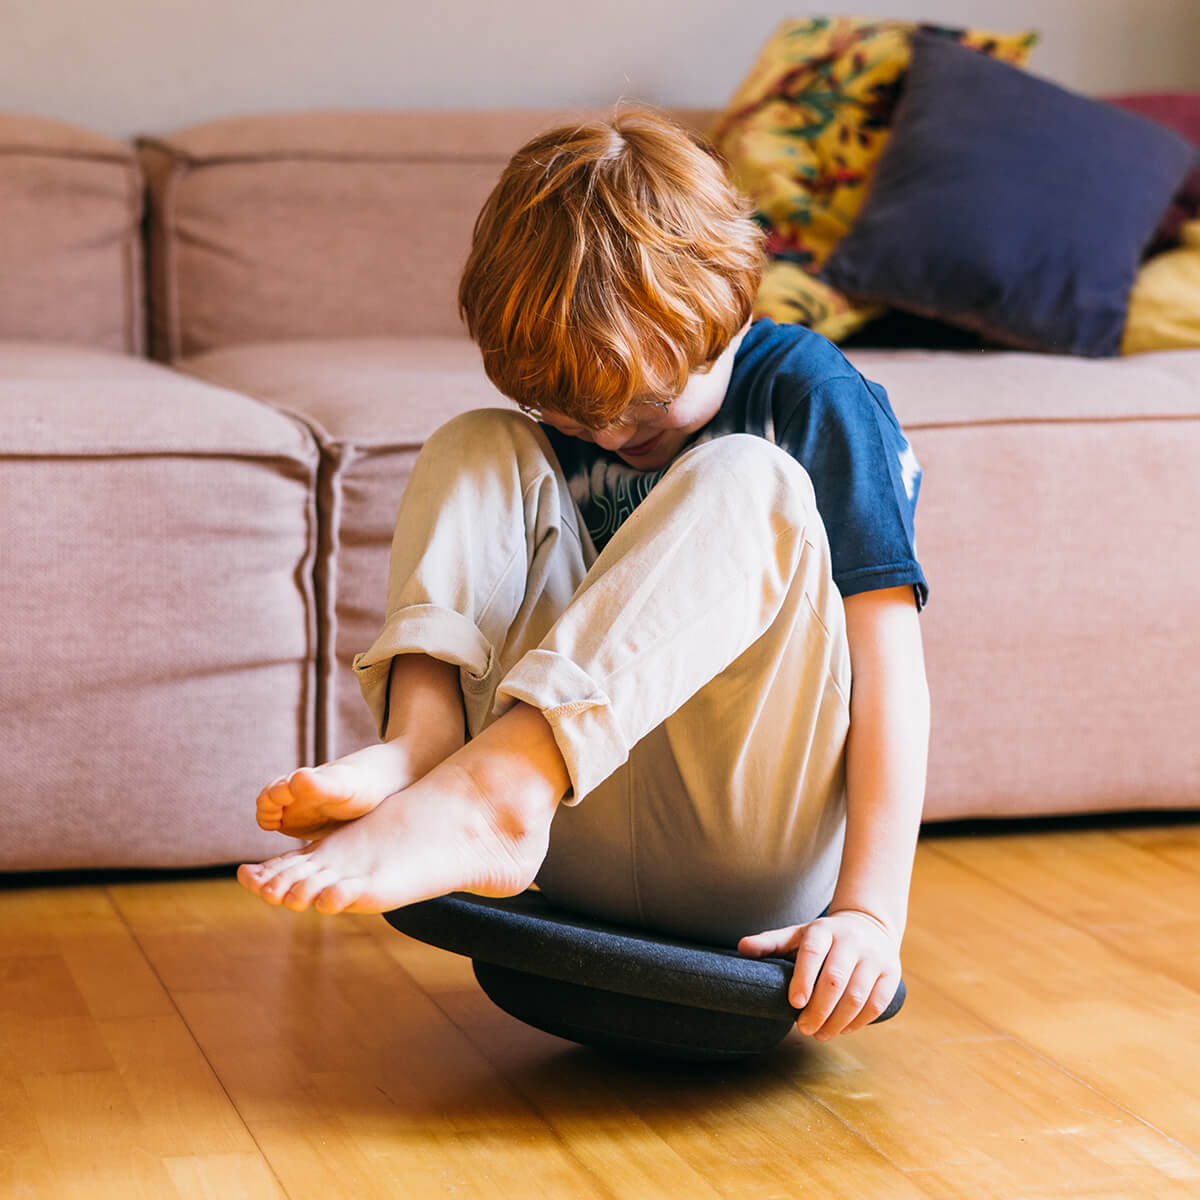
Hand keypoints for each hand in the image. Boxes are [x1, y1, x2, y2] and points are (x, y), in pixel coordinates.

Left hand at [738, 909, 901, 1040]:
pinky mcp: (891, 973)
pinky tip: (843, 1030)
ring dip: (837, 1021)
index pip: (812, 953)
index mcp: (824, 929)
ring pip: (857, 996)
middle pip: (835, 980)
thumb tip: (742, 948)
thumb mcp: (798, 934)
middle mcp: (851, 940)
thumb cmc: (824, 937)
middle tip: (804, 1029)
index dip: (803, 979)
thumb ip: (771, 943)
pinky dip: (858, 1022)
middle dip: (818, 1010)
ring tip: (820, 1034)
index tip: (794, 1003)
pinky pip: (876, 1004)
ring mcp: (874, 957)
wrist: (870, 925)